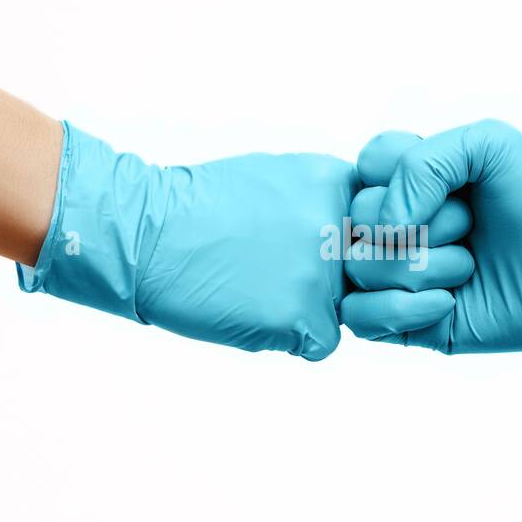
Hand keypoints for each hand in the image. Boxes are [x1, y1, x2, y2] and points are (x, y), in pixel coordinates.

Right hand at [20, 122, 359, 359]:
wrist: (143, 234)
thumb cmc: (200, 207)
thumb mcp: (279, 176)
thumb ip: (327, 201)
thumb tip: (362, 233)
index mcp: (337, 181)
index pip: (378, 229)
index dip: (343, 244)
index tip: (294, 239)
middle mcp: (340, 224)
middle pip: (366, 273)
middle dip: (329, 280)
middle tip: (268, 266)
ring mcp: (323, 272)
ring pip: (345, 312)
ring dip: (305, 309)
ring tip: (253, 284)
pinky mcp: (302, 315)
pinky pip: (320, 345)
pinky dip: (286, 339)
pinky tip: (246, 309)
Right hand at [340, 119, 521, 352]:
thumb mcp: (486, 144)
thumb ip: (420, 162)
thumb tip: (382, 228)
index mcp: (410, 183)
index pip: (361, 174)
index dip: (398, 181)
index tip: (451, 189)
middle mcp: (399, 229)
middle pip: (354, 223)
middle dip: (418, 227)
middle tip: (470, 230)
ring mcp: (401, 278)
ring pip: (355, 271)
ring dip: (417, 269)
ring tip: (469, 268)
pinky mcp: (411, 325)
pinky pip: (362, 320)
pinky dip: (402, 309)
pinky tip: (449, 303)